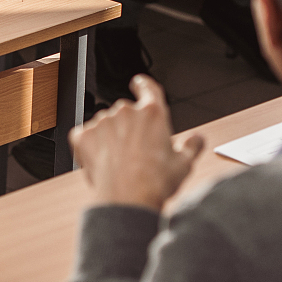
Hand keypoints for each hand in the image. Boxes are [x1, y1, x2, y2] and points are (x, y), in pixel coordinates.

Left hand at [71, 75, 205, 211]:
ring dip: (110, 138)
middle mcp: (126, 112)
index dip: (143, 85)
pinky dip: (91, 147)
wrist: (127, 199)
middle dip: (128, 128)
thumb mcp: (184, 164)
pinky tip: (102, 163)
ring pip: (105, 125)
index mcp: (152, 113)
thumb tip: (197, 139)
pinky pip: (85, 137)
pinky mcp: (83, 136)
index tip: (138, 83)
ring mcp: (102, 122)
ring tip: (120, 163)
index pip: (148, 88)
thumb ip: (192, 146)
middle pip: (125, 112)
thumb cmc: (155, 182)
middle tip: (135, 152)